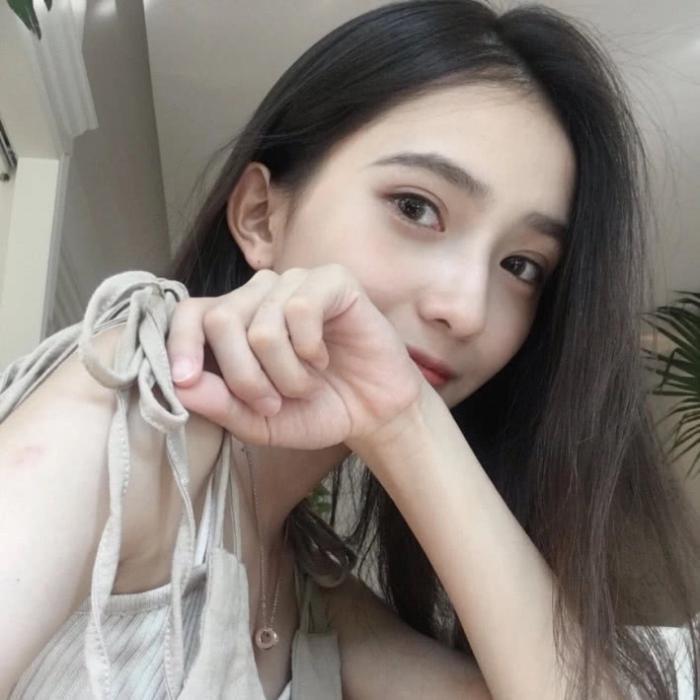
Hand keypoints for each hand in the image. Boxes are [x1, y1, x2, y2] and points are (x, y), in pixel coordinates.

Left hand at [166, 264, 425, 449]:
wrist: (374, 412)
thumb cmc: (316, 410)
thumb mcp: (260, 422)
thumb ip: (221, 405)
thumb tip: (181, 386)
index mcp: (237, 321)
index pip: (190, 313)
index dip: (179, 343)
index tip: (183, 379)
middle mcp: (261, 295)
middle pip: (222, 321)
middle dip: (244, 377)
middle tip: (272, 403)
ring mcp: (296, 283)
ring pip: (262, 325)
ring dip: (284, 373)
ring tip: (305, 384)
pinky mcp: (332, 281)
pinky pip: (300, 310)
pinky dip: (309, 350)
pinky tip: (323, 357)